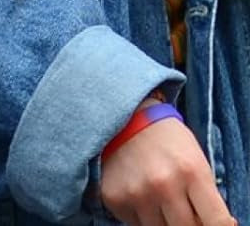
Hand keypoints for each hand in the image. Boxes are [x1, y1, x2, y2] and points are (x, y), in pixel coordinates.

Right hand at [101, 116, 233, 225]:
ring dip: (164, 220)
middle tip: (181, 205)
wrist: (124, 116)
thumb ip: (208, 197)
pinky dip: (141, 215)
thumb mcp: (197, 161)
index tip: (208, 221)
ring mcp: (137, 193)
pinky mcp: (115, 198)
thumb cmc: (168, 140)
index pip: (217, 223)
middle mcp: (164, 184)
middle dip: (188, 222)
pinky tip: (139, 193)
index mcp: (191, 172)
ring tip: (159, 197)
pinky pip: (136, 224)